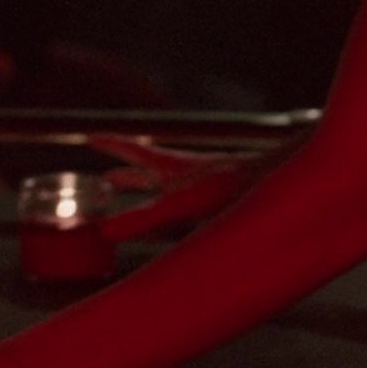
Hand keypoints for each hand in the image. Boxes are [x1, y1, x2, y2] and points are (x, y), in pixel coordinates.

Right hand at [90, 137, 262, 241]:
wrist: (274, 179)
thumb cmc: (230, 185)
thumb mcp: (179, 205)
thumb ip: (144, 220)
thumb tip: (107, 230)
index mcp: (171, 167)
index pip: (134, 151)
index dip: (112, 145)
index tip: (92, 137)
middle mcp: (185, 172)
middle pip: (148, 169)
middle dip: (126, 174)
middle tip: (105, 179)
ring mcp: (203, 181)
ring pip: (167, 185)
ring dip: (149, 191)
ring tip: (140, 201)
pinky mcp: (219, 195)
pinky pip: (189, 202)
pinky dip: (177, 209)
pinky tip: (182, 221)